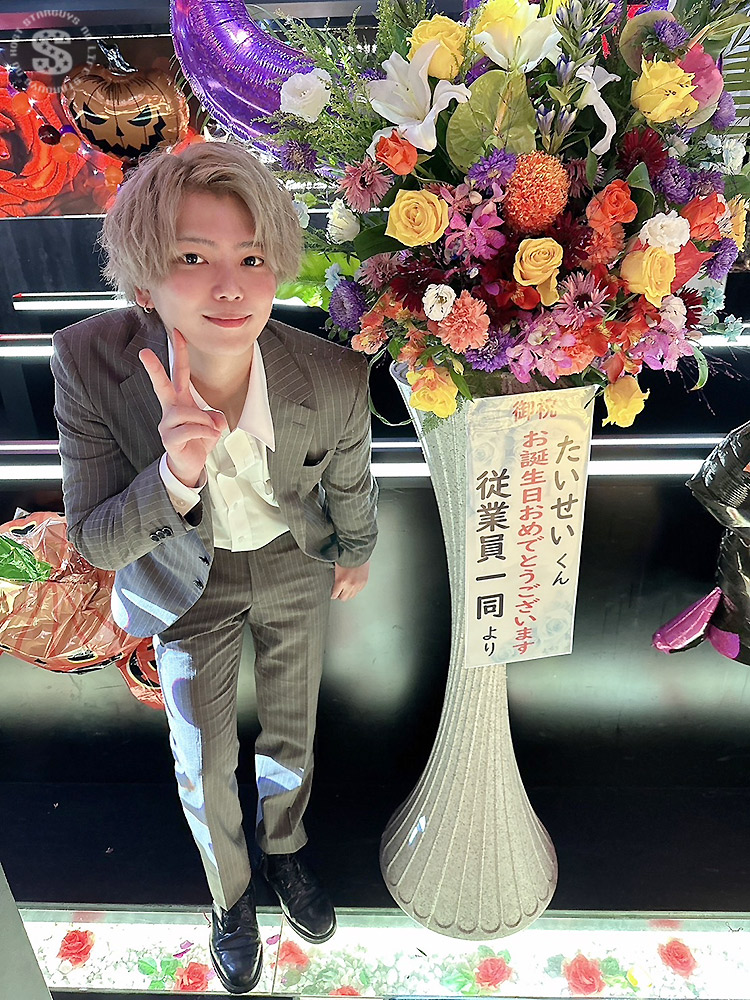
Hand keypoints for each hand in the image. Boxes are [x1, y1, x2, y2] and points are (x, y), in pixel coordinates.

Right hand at [139, 328, 226, 487]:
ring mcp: (167, 424)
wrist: (190, 464)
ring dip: (203, 420)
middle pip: (162, 385)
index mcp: (181, 399)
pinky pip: (188, 430)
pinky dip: (203, 432)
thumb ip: (215, 417)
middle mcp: (171, 409)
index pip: (180, 372)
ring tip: (210, 430)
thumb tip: (215, 421)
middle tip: (144, 353)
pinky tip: (209, 437)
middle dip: (154, 369)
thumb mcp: (212, 425)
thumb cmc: (198, 440)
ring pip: (186, 412)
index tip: (177, 333)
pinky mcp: (169, 439)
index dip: (180, 353)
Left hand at [331, 560, 369, 600]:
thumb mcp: (337, 570)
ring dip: (348, 593)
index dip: (333, 594)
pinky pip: (358, 591)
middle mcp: (350, 585)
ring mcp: (358, 585)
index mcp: (341, 581)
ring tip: (347, 588)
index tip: (333, 594)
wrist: (358, 552)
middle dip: (340, 595)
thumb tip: (335, 587)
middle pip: (344, 598)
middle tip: (339, 592)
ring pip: (352, 596)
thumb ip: (336, 580)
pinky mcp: (364, 583)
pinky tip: (353, 584)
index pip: (335, 595)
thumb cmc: (346, 558)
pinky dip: (355, 589)